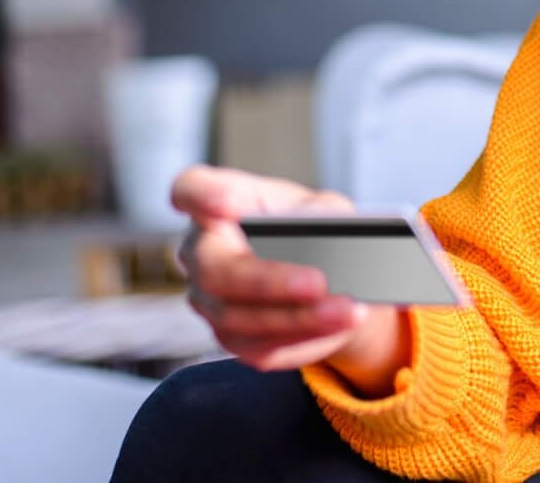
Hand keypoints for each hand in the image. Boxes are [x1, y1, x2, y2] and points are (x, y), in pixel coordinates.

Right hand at [171, 165, 407, 384]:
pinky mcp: (231, 338)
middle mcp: (201, 252)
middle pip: (213, 270)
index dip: (202, 197)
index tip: (227, 202)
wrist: (326, 277)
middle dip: (269, 281)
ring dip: (298, 318)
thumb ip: (322, 216)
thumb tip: (329, 238)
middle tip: (319, 282)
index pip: (191, 190)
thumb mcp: (325, 209)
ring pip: (238, 319)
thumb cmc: (312, 229)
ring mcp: (209, 301)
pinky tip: (340, 327)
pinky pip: (261, 347)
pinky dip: (305, 338)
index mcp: (217, 203)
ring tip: (348, 311)